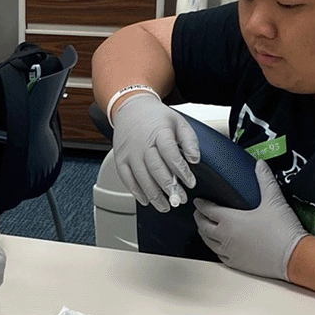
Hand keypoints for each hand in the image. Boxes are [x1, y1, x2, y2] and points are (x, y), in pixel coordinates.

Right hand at [112, 93, 200, 212]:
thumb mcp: (178, 122)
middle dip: (169, 188)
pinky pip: (126, 178)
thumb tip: (194, 159)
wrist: (130, 109)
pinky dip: (136, 191)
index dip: (181, 171)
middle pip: (155, 169)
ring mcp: (129, 152)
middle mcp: (142, 144)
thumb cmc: (156, 117)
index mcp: (159, 132)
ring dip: (154, 195)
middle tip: (179, 199)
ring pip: (141, 177)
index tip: (190, 183)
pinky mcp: (120, 159)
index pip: (170, 154)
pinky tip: (146, 200)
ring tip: (165, 206)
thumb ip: (189, 140)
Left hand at [193, 160, 308, 280]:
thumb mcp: (274, 200)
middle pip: (203, 226)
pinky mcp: (236, 264)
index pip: (207, 209)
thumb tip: (260, 165)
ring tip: (205, 228)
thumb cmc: (282, 230)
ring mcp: (229, 252)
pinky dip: (215, 248)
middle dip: (199, 218)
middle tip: (199, 213)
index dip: (201, 204)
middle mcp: (224, 236)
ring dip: (204, 233)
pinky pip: (219, 255)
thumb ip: (265, 180)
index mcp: (229, 220)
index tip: (198, 200)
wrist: (294, 257)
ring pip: (208, 242)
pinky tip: (219, 246)